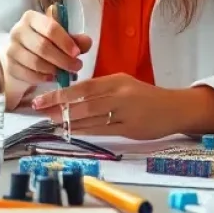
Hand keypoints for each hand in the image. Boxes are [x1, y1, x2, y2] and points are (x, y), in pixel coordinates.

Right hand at [5, 10, 91, 101]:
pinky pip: (29, 75)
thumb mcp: (60, 37)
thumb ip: (75, 39)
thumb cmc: (44, 42)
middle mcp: (18, 30)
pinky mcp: (10, 66)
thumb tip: (87, 42)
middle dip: (63, 59)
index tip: (77, 53)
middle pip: (43, 46)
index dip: (65, 41)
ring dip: (54, 70)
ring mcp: (11, 49)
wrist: (22, 57)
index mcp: (31, 17)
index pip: (50, 28)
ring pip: (36, 62)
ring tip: (65, 73)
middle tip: (76, 67)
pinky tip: (53, 78)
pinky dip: (43, 78)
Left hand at [30, 74, 177, 138]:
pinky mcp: (130, 129)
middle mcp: (119, 95)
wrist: (174, 108)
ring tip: (50, 122)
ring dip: (68, 121)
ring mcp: (125, 113)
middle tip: (39, 111)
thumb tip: (74, 97)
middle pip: (84, 102)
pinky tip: (71, 132)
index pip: (83, 87)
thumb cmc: (145, 96)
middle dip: (58, 107)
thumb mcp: (124, 85)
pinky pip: (102, 130)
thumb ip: (102, 90)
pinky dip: (85, 131)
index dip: (61, 94)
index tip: (43, 98)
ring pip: (91, 118)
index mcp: (116, 80)